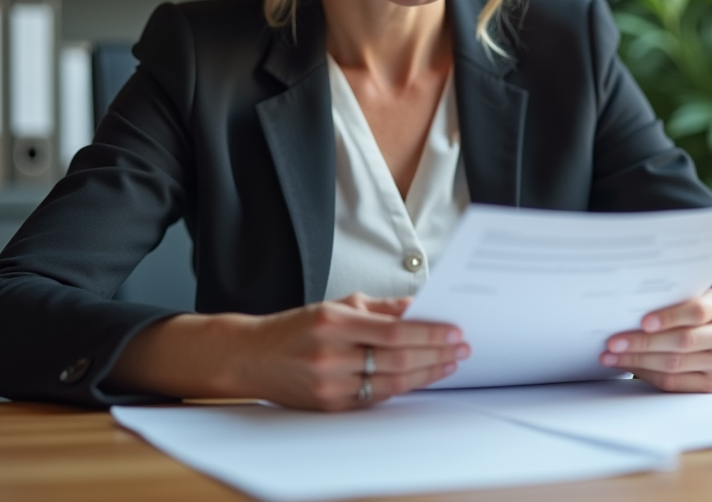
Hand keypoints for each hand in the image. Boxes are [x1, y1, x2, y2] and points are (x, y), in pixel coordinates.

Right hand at [235, 293, 468, 409]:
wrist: (251, 357)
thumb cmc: (295, 328)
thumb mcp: (334, 305)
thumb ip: (379, 308)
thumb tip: (417, 307)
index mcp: (333, 322)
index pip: (394, 331)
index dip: (428, 333)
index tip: (453, 331)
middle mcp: (330, 355)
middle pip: (397, 358)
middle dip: (435, 353)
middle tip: (460, 347)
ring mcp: (329, 384)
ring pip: (391, 382)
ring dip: (426, 373)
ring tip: (448, 363)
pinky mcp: (329, 405)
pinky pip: (375, 397)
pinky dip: (402, 387)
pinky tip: (420, 377)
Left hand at [598, 289, 711, 393]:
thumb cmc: (704, 310)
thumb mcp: (698, 294)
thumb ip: (675, 298)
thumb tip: (629, 307)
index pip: (698, 311)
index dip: (669, 317)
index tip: (643, 322)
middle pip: (683, 342)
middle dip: (643, 343)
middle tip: (614, 342)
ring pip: (675, 364)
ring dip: (638, 361)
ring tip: (612, 356)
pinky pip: (675, 383)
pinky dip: (648, 374)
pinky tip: (630, 366)